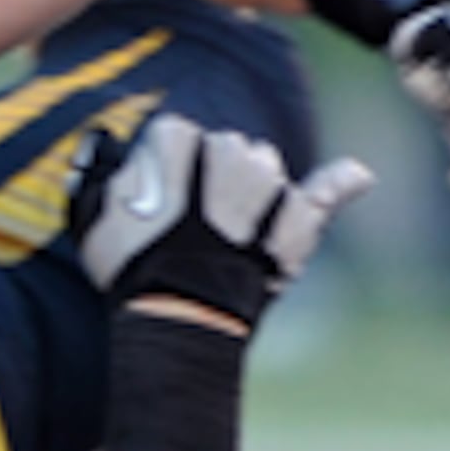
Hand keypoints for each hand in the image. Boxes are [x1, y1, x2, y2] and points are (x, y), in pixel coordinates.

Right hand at [75, 113, 371, 332]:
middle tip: (192, 226)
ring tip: (227, 236)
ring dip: (252, 191)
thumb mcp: (91, 215)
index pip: (176, 136)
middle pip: (224, 148)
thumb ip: (95, 169)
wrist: (180, 315)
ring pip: (266, 167)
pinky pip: (327, 192)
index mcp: (178, 136)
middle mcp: (230, 148)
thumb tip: (102, 141)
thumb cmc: (129, 267)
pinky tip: (359, 175)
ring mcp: (270, 181)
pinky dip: (343, 183)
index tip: (157, 205)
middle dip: (210, 177)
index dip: (165, 172)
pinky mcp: (299, 218)